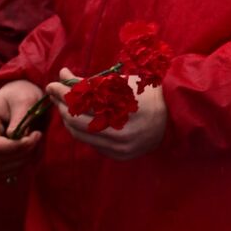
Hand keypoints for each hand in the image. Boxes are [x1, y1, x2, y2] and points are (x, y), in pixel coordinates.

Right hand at [0, 79, 45, 179]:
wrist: (21, 96)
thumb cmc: (23, 93)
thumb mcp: (25, 98)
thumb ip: (21, 116)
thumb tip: (13, 136)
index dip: (12, 147)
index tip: (34, 138)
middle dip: (21, 153)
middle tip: (38, 135)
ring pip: (0, 168)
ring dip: (23, 160)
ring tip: (35, 141)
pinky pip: (4, 172)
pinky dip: (20, 166)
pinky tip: (31, 150)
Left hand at [48, 68, 165, 159]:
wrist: (176, 115)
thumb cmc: (150, 94)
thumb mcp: (123, 82)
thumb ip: (92, 81)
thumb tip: (63, 74)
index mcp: (124, 109)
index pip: (83, 102)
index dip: (65, 92)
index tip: (53, 83)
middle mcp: (120, 132)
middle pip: (77, 121)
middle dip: (62, 105)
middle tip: (54, 93)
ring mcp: (120, 147)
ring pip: (81, 135)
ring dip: (68, 119)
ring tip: (64, 105)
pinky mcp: (120, 155)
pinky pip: (93, 144)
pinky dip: (83, 131)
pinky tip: (80, 120)